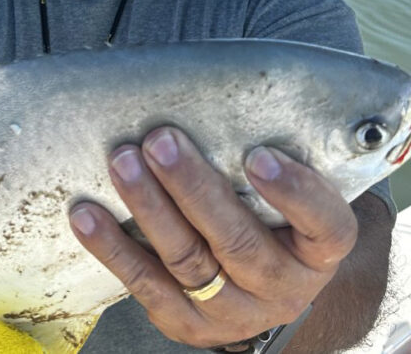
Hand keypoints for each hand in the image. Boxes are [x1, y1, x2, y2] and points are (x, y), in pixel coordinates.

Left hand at [68, 126, 357, 349]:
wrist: (263, 289)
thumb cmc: (273, 217)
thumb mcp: (291, 193)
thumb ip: (272, 156)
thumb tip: (221, 87)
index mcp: (320, 250)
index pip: (323, 224)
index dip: (294, 192)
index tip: (259, 156)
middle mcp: (284, 286)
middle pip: (238, 240)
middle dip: (193, 188)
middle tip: (161, 141)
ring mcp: (235, 311)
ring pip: (188, 261)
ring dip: (149, 209)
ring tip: (122, 164)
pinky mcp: (188, 324)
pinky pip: (146, 286)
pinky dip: (113, 248)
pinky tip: (87, 215)